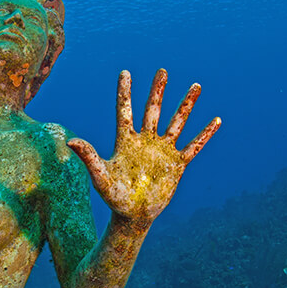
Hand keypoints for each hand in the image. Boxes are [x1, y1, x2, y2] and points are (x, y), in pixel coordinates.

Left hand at [67, 68, 220, 223]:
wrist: (134, 216)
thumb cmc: (113, 197)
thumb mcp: (100, 176)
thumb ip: (89, 157)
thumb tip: (70, 141)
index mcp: (126, 141)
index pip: (125, 111)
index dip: (125, 92)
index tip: (125, 73)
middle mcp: (145, 141)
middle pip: (153, 110)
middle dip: (158, 91)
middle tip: (162, 71)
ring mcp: (162, 150)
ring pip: (177, 122)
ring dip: (186, 105)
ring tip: (196, 86)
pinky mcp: (177, 163)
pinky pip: (194, 145)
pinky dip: (205, 134)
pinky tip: (215, 120)